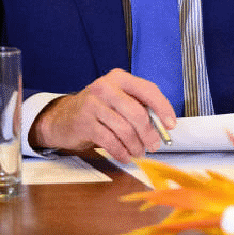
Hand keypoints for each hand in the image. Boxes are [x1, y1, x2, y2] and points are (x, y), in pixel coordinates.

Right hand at [29, 68, 176, 161]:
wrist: (62, 117)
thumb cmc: (98, 109)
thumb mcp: (119, 100)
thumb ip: (139, 106)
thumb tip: (163, 125)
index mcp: (119, 78)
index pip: (148, 90)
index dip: (163, 108)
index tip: (171, 125)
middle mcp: (105, 88)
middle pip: (137, 113)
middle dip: (149, 133)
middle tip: (154, 145)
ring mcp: (93, 105)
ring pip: (124, 129)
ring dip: (136, 145)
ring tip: (139, 152)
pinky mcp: (84, 123)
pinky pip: (110, 141)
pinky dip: (121, 152)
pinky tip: (126, 156)